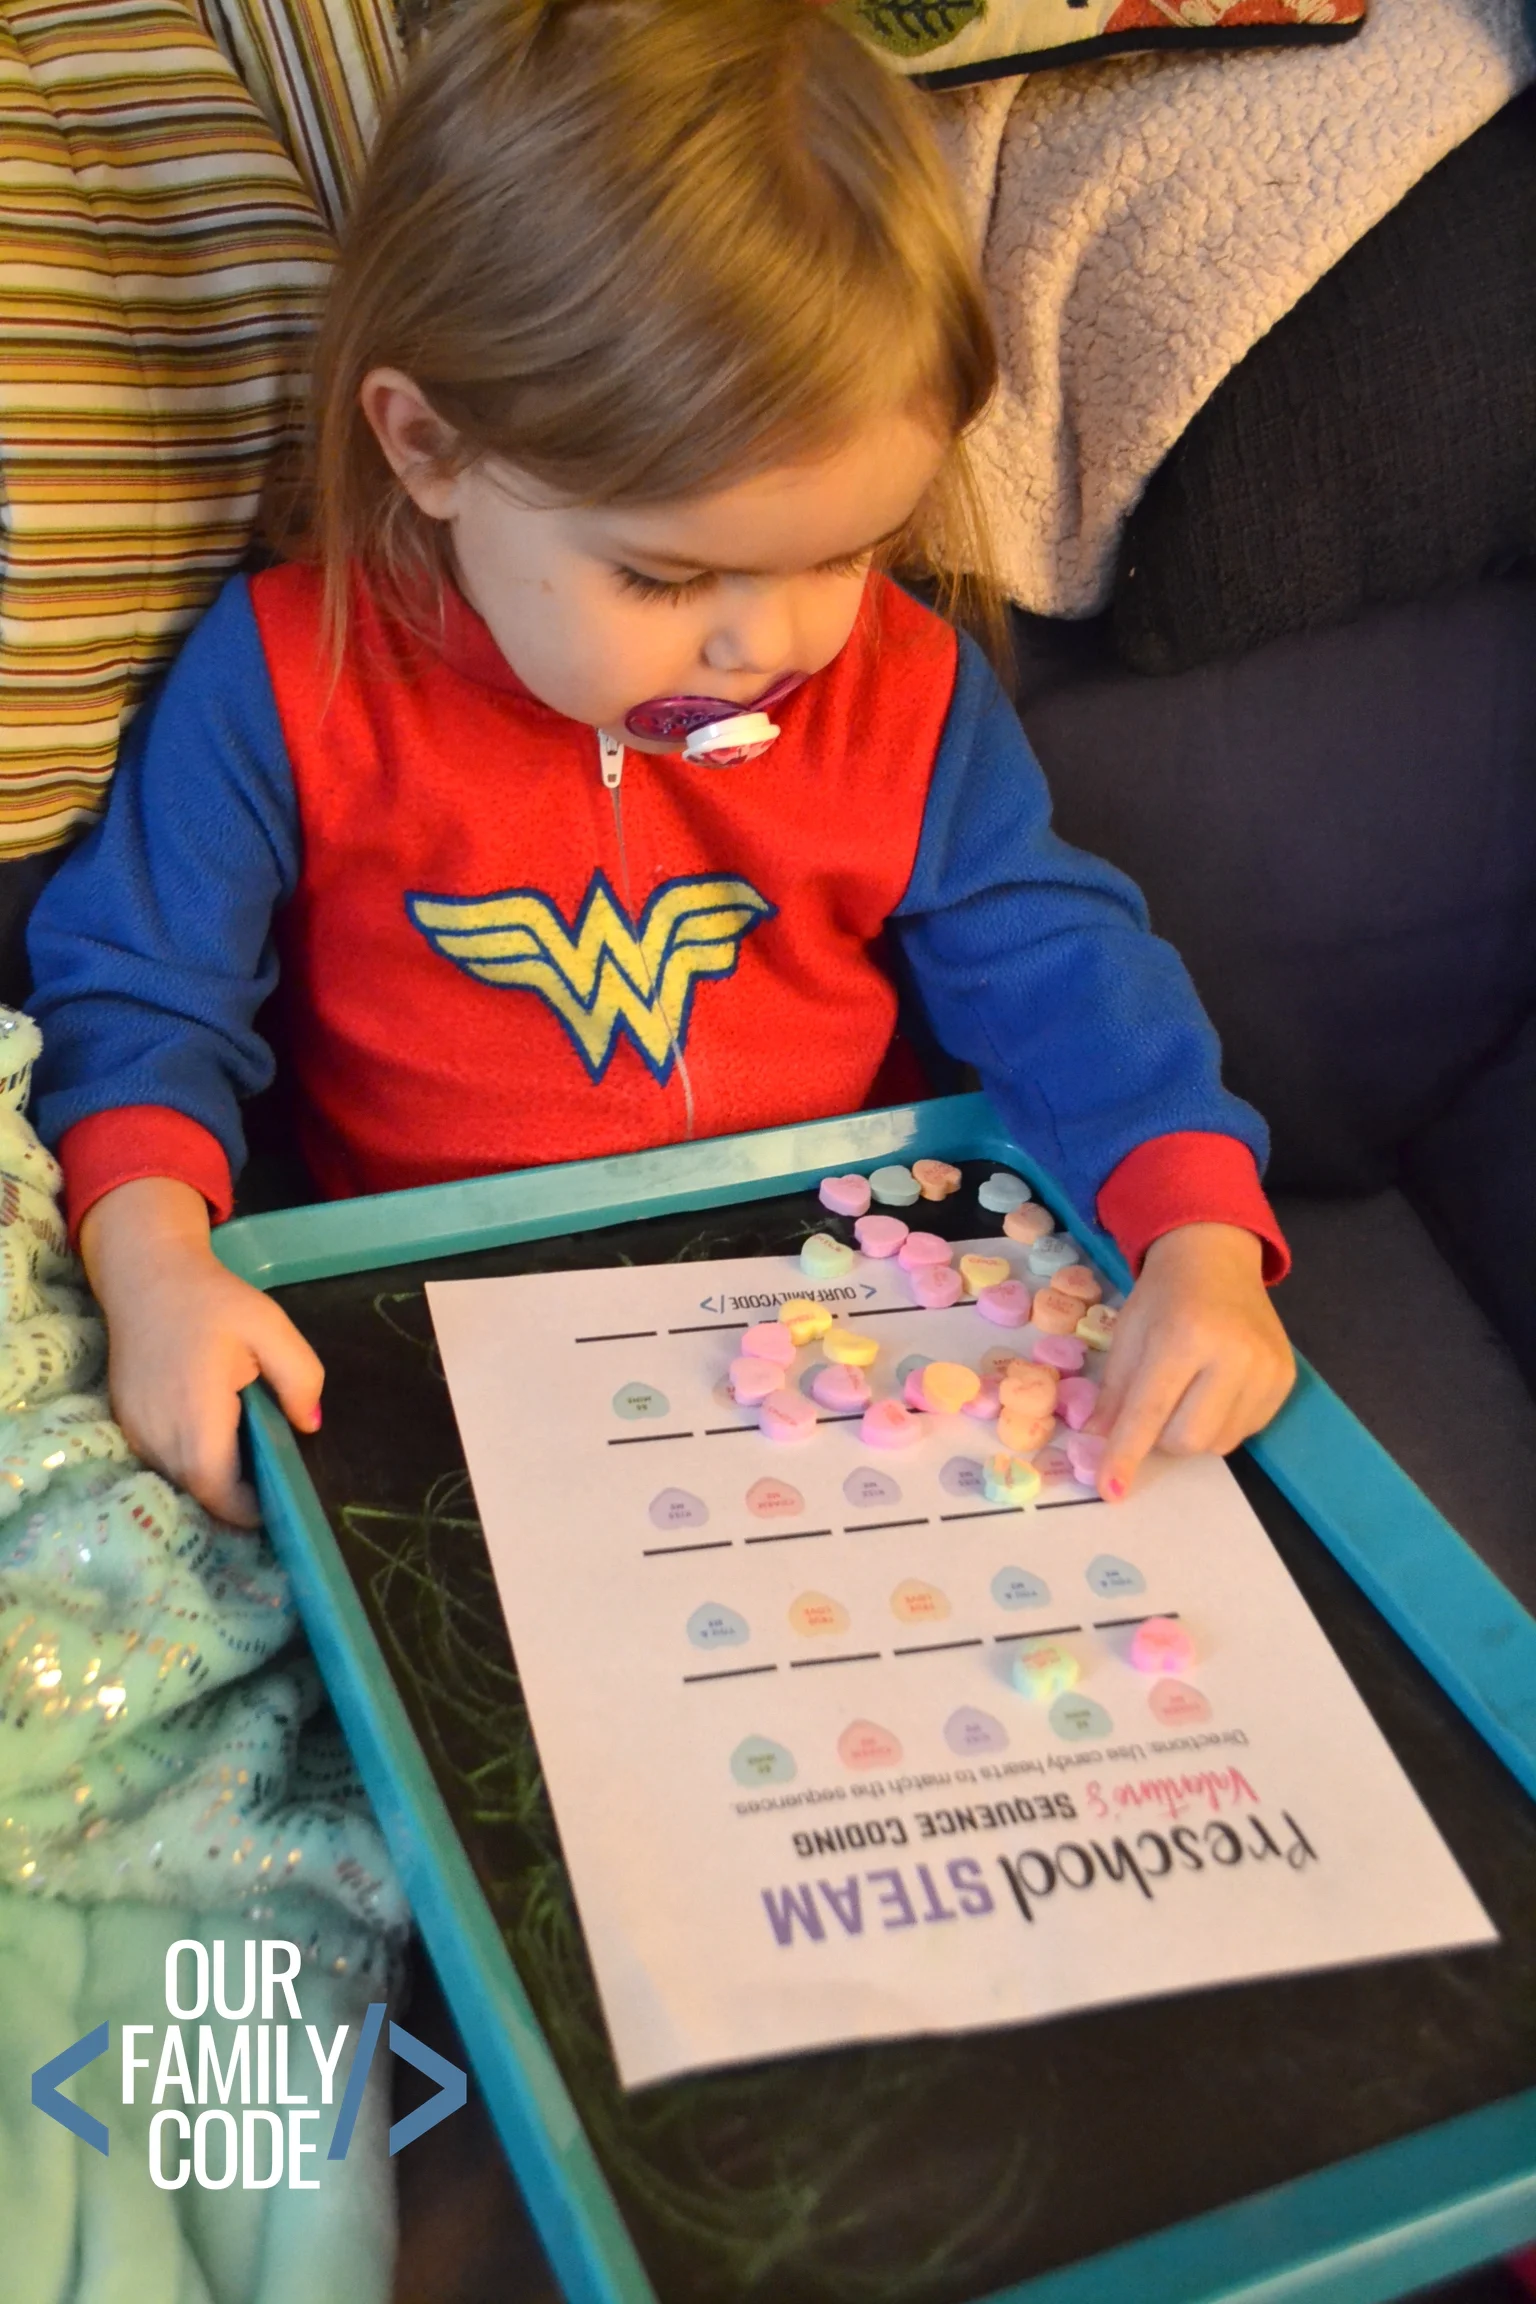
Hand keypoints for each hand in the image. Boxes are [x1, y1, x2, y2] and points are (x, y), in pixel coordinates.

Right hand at [80, 1177, 323, 1526]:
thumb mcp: (271, 1327)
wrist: (147, 1274)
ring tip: (247, 1449)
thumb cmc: (212, 1300)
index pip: (218, 1491)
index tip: (281, 1498)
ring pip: (179, 1478)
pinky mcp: (125, 1422)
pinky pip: (162, 1459)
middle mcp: (157, 1433)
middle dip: (236, 1495)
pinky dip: (190, 1458)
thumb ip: (300, 1378)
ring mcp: (135, 1430)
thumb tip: (310, 1426)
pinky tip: (215, 1431)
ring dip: (213, 1477)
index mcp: (195, 1414)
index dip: (250, 1508)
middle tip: (273, 1475)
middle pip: (200, 1491)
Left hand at [1087, 1223, 1293, 1500]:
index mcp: (1184, 1335)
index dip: (1126, 1454)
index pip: (1150, 1411)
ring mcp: (1266, 1369)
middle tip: (1155, 1407)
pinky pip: (1245, 1432)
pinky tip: (1215, 1388)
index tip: (1110, 1491)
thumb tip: (1097, 1442)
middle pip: (1189, 1439)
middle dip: (1161, 1438)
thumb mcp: (1127, 1332)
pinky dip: (1220, 1424)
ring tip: (1188, 1391)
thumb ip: (1113, 1390)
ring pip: (1218, 1444)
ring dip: (1191, 1433)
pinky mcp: (1285, 1380)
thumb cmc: (1164, 1294)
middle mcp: (1233, 1354)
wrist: (1218, 1258)